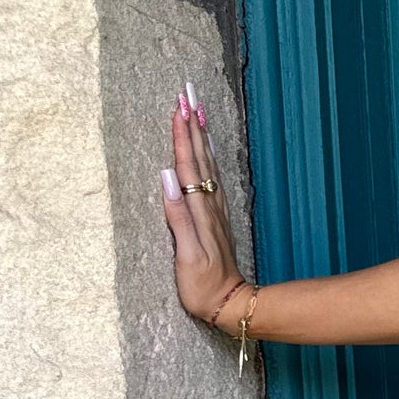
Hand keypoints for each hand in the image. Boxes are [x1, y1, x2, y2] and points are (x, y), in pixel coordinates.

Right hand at [159, 84, 247, 327]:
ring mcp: (214, 211)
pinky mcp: (215, 219)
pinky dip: (206, 158)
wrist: (231, 304)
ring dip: (199, 137)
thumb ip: (178, 217)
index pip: (188, 166)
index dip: (182, 137)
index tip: (178, 107)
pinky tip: (204, 150)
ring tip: (195, 111)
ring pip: (207, 165)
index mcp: (200, 212)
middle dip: (191, 126)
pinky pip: (210, 178)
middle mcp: (209, 206)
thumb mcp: (186, 255)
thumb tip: (167, 179)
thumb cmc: (204, 286)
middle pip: (199, 158)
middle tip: (186, 94)